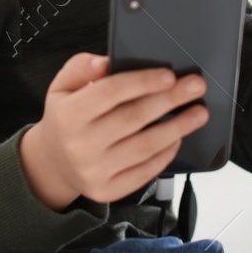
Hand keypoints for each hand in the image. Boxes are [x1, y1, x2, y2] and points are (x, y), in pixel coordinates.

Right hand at [18, 53, 209, 208]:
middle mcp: (81, 145)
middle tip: (196, 87)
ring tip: (198, 113)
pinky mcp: (109, 190)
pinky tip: (178, 137)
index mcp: (69, 115)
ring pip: (146, 146)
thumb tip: (107, 62)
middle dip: (170, 100)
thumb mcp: (62, 86)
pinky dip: (166, 153)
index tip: (169, 75)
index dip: (143, 82)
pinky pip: (146, 171)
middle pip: (134, 118)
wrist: (53, 163)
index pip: (110, 93)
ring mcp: (95, 171)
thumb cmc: (65, 119)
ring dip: (178, 127)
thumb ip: (82, 67)